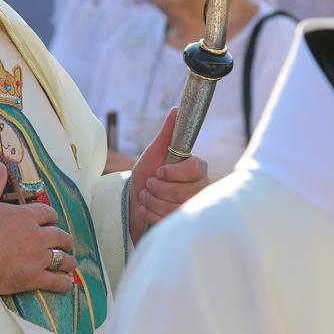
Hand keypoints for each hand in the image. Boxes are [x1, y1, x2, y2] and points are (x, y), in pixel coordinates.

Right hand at [0, 163, 76, 298]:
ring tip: (69, 263)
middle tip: (64, 244)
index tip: (50, 222)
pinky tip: (66, 285)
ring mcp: (37, 258)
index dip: (51, 218)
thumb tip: (0, 165)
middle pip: (60, 236)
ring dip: (68, 261)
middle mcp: (37, 236)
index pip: (49, 214)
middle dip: (64, 240)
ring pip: (62, 259)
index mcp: (27, 216)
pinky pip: (56, 282)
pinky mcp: (33, 278)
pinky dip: (63, 284)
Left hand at [127, 107, 208, 242]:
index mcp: (198, 168)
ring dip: (151, 201)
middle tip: (149, 184)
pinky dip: (149, 214)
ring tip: (146, 195)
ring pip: (173, 208)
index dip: (173, 172)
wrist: (133, 200)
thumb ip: (168, 133)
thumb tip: (177, 109)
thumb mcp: (154, 152)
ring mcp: (192, 208)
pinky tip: (147, 209)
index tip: (159, 171)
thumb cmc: (147, 174)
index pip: (195, 170)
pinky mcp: (182, 224)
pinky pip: (166, 221)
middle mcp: (200, 188)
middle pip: (182, 192)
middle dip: (156, 188)